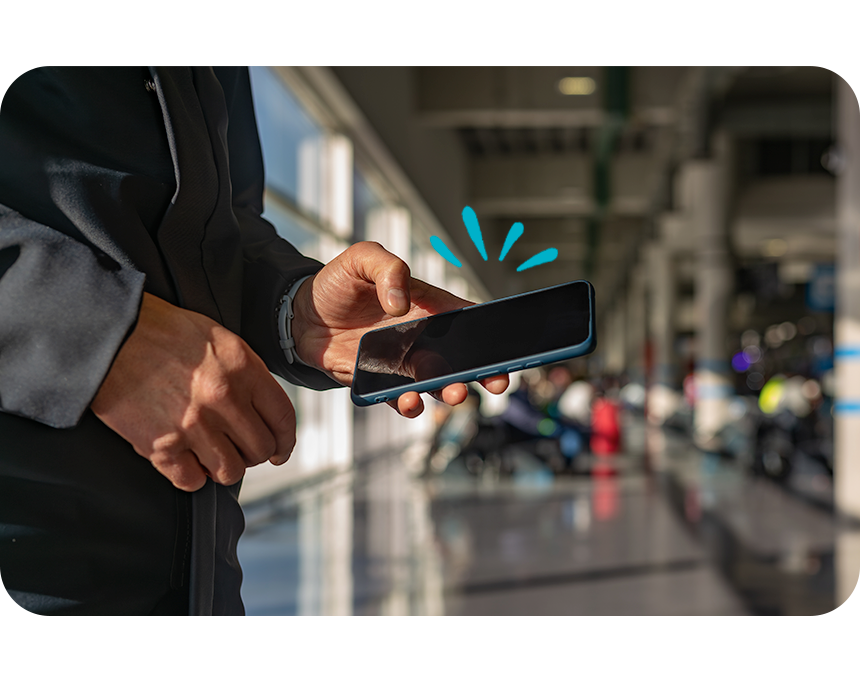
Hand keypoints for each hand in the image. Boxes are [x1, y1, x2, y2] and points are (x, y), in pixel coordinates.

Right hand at [91, 293, 296, 490]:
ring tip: (212, 454)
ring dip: (224, 467)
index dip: (286, 440)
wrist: (110, 336)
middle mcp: (223, 399)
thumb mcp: (218, 338)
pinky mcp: (162, 445)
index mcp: (243, 369)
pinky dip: (191, 476)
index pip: (283, 418)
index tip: (281, 449)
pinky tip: (186, 460)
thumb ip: (246, 372)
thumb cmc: (160, 332)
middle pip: (261, 448)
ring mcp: (193, 425)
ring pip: (231, 471)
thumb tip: (263, 406)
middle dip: (254, 453)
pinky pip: (192, 481)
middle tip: (239, 447)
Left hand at [291, 241, 508, 417]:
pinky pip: (400, 398)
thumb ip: (388, 269)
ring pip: (435, 383)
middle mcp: (420, 337)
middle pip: (460, 358)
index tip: (504, 347)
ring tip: (451, 394)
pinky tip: (410, 402)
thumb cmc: (336, 283)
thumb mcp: (362, 258)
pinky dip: (409, 405)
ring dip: (448, 391)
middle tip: (493, 381)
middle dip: (481, 372)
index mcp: (426, 305)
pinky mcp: (380, 381)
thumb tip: (401, 303)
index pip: (467, 319)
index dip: (491, 333)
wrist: (299, 314)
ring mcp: (402, 362)